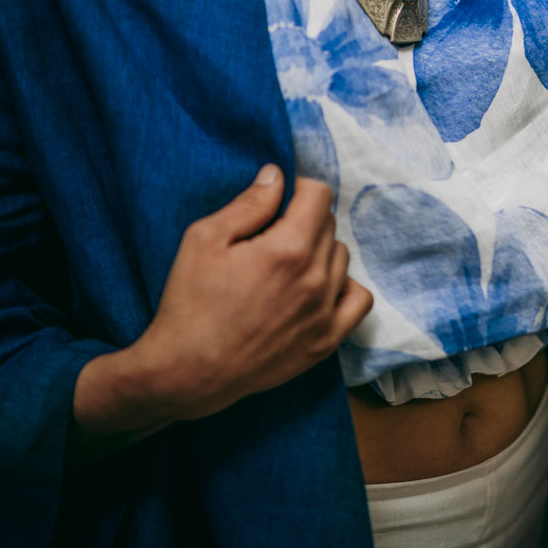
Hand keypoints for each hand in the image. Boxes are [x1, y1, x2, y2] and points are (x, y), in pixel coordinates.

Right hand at [129, 165, 372, 420]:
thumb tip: (278, 175)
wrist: (187, 371)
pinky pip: (359, 300)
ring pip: (342, 259)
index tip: (281, 201)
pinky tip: (318, 288)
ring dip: (321, 252)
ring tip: (287, 265)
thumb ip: (249, 203)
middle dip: (304, 221)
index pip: (320, 196)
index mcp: (288, 249)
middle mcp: (316, 279)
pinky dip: (344, 287)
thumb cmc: (190, 303)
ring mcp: (325, 312)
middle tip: (272, 236)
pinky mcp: (326, 341)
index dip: (299, 190)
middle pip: (329, 226)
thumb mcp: (205, 239)